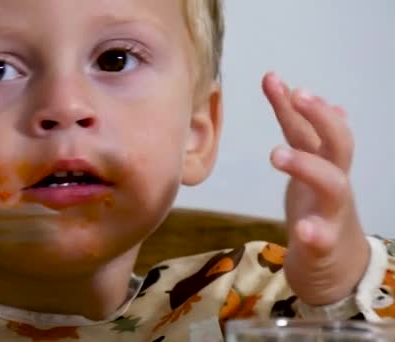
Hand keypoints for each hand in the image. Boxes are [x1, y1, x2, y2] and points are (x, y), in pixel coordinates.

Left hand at [262, 73, 368, 304]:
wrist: (336, 266)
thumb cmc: (322, 213)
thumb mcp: (318, 172)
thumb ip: (315, 141)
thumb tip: (328, 104)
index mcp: (325, 165)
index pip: (310, 128)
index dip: (292, 103)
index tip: (270, 78)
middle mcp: (333, 182)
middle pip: (337, 144)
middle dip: (318, 117)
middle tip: (297, 95)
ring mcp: (332, 213)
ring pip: (332, 185)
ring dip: (306, 165)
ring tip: (276, 154)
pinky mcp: (325, 246)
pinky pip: (323, 238)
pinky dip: (315, 232)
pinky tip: (302, 228)